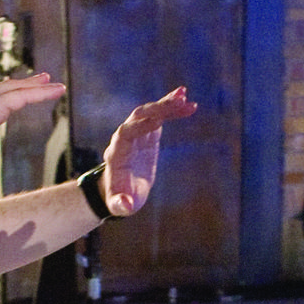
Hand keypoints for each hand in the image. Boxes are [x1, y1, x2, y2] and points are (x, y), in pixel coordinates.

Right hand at [0, 73, 65, 195]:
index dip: (3, 98)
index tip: (17, 96)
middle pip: (0, 89)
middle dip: (21, 84)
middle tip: (41, 80)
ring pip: (12, 88)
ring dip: (35, 85)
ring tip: (53, 84)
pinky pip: (21, 96)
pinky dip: (41, 93)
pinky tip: (57, 92)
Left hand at [96, 88, 196, 216]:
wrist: (120, 190)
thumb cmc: (119, 198)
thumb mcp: (118, 204)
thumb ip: (120, 204)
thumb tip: (125, 205)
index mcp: (117, 153)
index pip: (126, 133)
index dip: (140, 126)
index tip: (158, 121)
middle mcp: (125, 138)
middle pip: (138, 117)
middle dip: (157, 109)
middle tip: (179, 103)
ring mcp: (136, 133)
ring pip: (149, 112)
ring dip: (166, 104)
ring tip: (186, 98)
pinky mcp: (147, 134)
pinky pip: (157, 116)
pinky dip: (169, 107)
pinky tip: (185, 98)